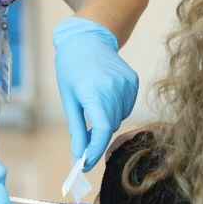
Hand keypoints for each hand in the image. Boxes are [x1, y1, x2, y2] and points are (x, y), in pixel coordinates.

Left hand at [53, 17, 138, 170]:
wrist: (87, 38)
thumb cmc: (72, 68)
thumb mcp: (69, 99)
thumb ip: (76, 129)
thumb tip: (79, 156)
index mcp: (93, 92)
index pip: (100, 130)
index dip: (94, 151)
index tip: (85, 165)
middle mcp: (113, 88)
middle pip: (109, 126)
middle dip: (97, 137)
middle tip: (84, 140)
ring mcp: (127, 84)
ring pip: (119, 118)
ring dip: (106, 121)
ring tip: (93, 106)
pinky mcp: (133, 81)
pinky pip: (126, 106)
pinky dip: (116, 109)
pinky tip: (105, 97)